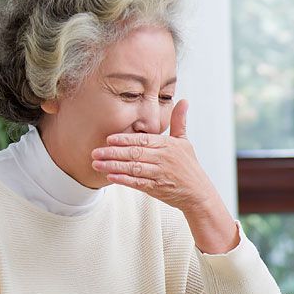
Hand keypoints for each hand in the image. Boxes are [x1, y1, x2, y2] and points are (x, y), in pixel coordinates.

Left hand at [91, 100, 237, 252]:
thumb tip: (183, 101)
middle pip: (135, 154)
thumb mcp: (184, 141)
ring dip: (113, 166)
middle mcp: (163, 158)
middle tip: (95, 152)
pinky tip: (110, 176)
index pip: (143, 140)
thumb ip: (179, 121)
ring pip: (133, 168)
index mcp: (168, 145)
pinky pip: (137, 183)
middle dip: (113, 153)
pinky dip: (123, 180)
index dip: (125, 139)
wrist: (198, 192)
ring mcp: (160, 174)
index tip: (109, 139)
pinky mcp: (157, 188)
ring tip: (97, 164)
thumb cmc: (189, 166)